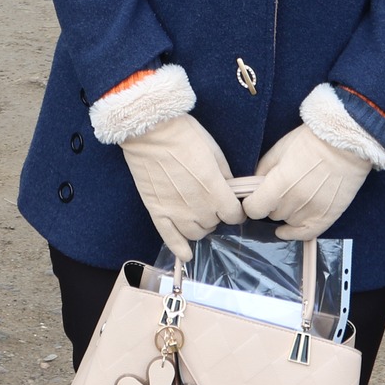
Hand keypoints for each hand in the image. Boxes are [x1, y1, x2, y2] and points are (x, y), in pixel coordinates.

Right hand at [117, 116, 244, 262]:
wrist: (149, 131)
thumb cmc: (184, 135)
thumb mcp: (214, 150)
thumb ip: (225, 176)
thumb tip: (230, 191)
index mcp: (214, 189)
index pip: (234, 215)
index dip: (235, 211)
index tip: (232, 206)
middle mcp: (198, 206)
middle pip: (215, 224)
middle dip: (216, 215)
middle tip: (210, 202)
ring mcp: (176, 212)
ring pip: (196, 234)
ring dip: (200, 226)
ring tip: (196, 214)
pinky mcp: (157, 212)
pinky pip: (170, 239)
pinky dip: (180, 249)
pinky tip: (186, 254)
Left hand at [241, 125, 370, 240]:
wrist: (346, 144)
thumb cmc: (312, 141)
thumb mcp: (280, 149)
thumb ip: (263, 170)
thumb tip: (253, 187)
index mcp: (280, 183)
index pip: (254, 208)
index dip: (251, 203)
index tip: (253, 199)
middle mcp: (295, 201)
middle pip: (272, 214)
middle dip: (272, 203)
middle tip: (280, 190)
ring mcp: (312, 210)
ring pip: (287, 221)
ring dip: (286, 212)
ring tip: (294, 196)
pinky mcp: (327, 216)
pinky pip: (306, 234)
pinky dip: (294, 233)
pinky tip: (285, 230)